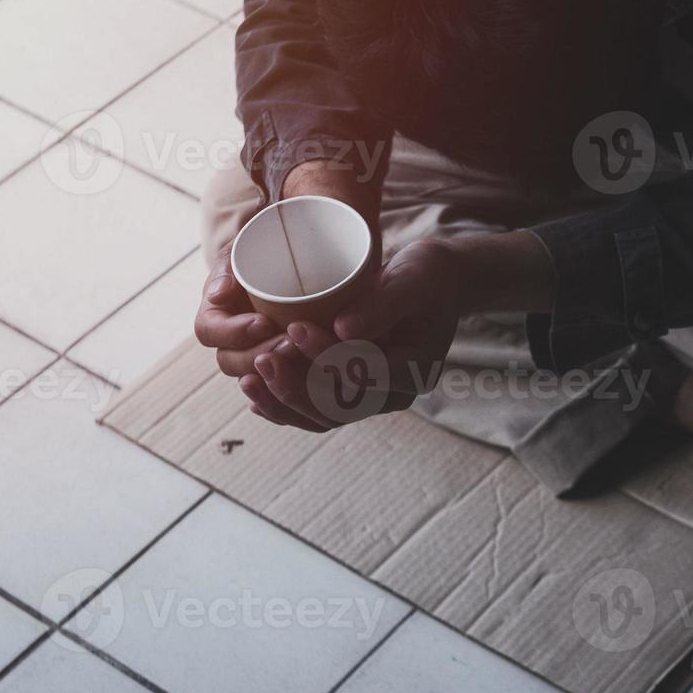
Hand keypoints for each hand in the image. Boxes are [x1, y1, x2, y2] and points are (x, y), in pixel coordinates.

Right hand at [197, 159, 376, 380]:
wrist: (307, 249)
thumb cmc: (269, 245)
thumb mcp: (246, 247)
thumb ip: (229, 266)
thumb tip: (217, 294)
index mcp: (217, 313)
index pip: (210, 332)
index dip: (232, 333)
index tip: (263, 322)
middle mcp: (233, 340)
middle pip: (232, 363)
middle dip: (260, 355)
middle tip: (292, 343)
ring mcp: (260, 354)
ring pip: (260, 378)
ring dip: (282, 372)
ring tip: (309, 356)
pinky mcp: (289, 363)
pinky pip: (287, 384)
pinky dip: (301, 384)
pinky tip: (324, 377)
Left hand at [242, 230, 552, 431]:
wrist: (442, 284)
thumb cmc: (429, 276)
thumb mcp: (413, 279)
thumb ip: (381, 306)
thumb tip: (342, 330)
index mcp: (413, 370)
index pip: (363, 374)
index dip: (325, 357)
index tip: (294, 327)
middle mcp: (395, 393)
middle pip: (340, 408)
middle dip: (295, 388)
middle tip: (261, 361)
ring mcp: (376, 396)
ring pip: (325, 416)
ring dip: (284, 402)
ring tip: (249, 381)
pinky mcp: (357, 389)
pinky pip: (319, 409)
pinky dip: (287, 407)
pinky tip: (257, 397)